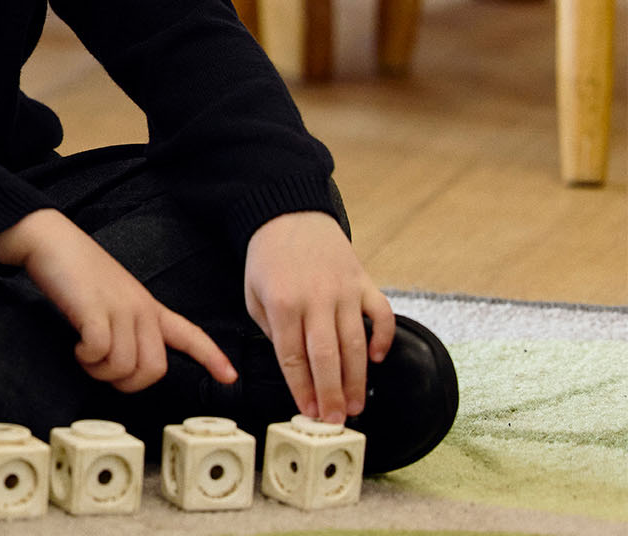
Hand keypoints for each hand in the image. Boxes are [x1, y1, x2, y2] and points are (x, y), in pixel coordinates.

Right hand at [0, 209, 236, 392]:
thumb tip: (124, 361)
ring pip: (125, 367)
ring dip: (100, 372)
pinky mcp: (95, 309)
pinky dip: (86, 359)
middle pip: (154, 369)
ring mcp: (120, 308)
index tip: (230, 377)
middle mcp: (141, 309)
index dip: (212, 358)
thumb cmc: (77, 272)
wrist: (51, 240)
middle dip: (126, 383)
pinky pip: (100, 353)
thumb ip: (127, 324)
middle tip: (102, 370)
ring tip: (84, 355)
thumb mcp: (114, 297)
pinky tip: (76, 348)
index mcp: (149, 307)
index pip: (190, 334)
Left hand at [244, 211, 393, 423]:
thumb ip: (272, 330)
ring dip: (357, 378)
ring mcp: (344, 290)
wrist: (288, 215)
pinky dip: (383, 337)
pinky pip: (382, 314)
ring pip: (355, 342)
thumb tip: (296, 367)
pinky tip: (378, 359)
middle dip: (332, 393)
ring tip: (356, 406)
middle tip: (336, 421)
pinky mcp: (364, 281)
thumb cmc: (267, 260)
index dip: (302, 389)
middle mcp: (316, 299)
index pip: (294, 357)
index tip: (308, 413)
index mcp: (283, 304)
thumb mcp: (253, 295)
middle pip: (327, 356)